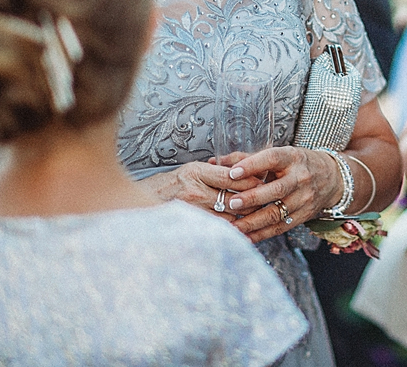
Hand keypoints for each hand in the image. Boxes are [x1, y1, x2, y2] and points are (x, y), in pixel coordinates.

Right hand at [141, 160, 263, 220]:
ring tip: (260, 220)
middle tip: (268, 204)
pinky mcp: (188, 226)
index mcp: (196, 172)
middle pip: (234, 199)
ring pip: (228, 218)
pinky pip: (216, 231)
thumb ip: (214, 173)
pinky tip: (241, 234)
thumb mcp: (189, 171)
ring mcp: (190, 211)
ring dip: (245, 220)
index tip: (264, 184)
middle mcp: (194, 191)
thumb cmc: (167, 186)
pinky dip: (230, 232)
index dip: (252, 182)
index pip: (232, 177)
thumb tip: (243, 175)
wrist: (138, 203)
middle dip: (254, 203)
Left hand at [223, 146, 340, 242]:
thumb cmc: (296, 164)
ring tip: (232, 226)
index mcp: (292, 157)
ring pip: (277, 213)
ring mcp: (304, 198)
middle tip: (231, 203)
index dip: (252, 165)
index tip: (232, 173)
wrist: (331, 178)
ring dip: (253, 221)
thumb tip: (216, 162)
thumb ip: (247, 158)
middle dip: (252, 198)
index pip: (272, 159)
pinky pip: (280, 227)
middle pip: (276, 190)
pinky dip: (261, 234)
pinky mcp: (303, 216)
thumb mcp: (279, 155)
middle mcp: (301, 177)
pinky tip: (244, 237)